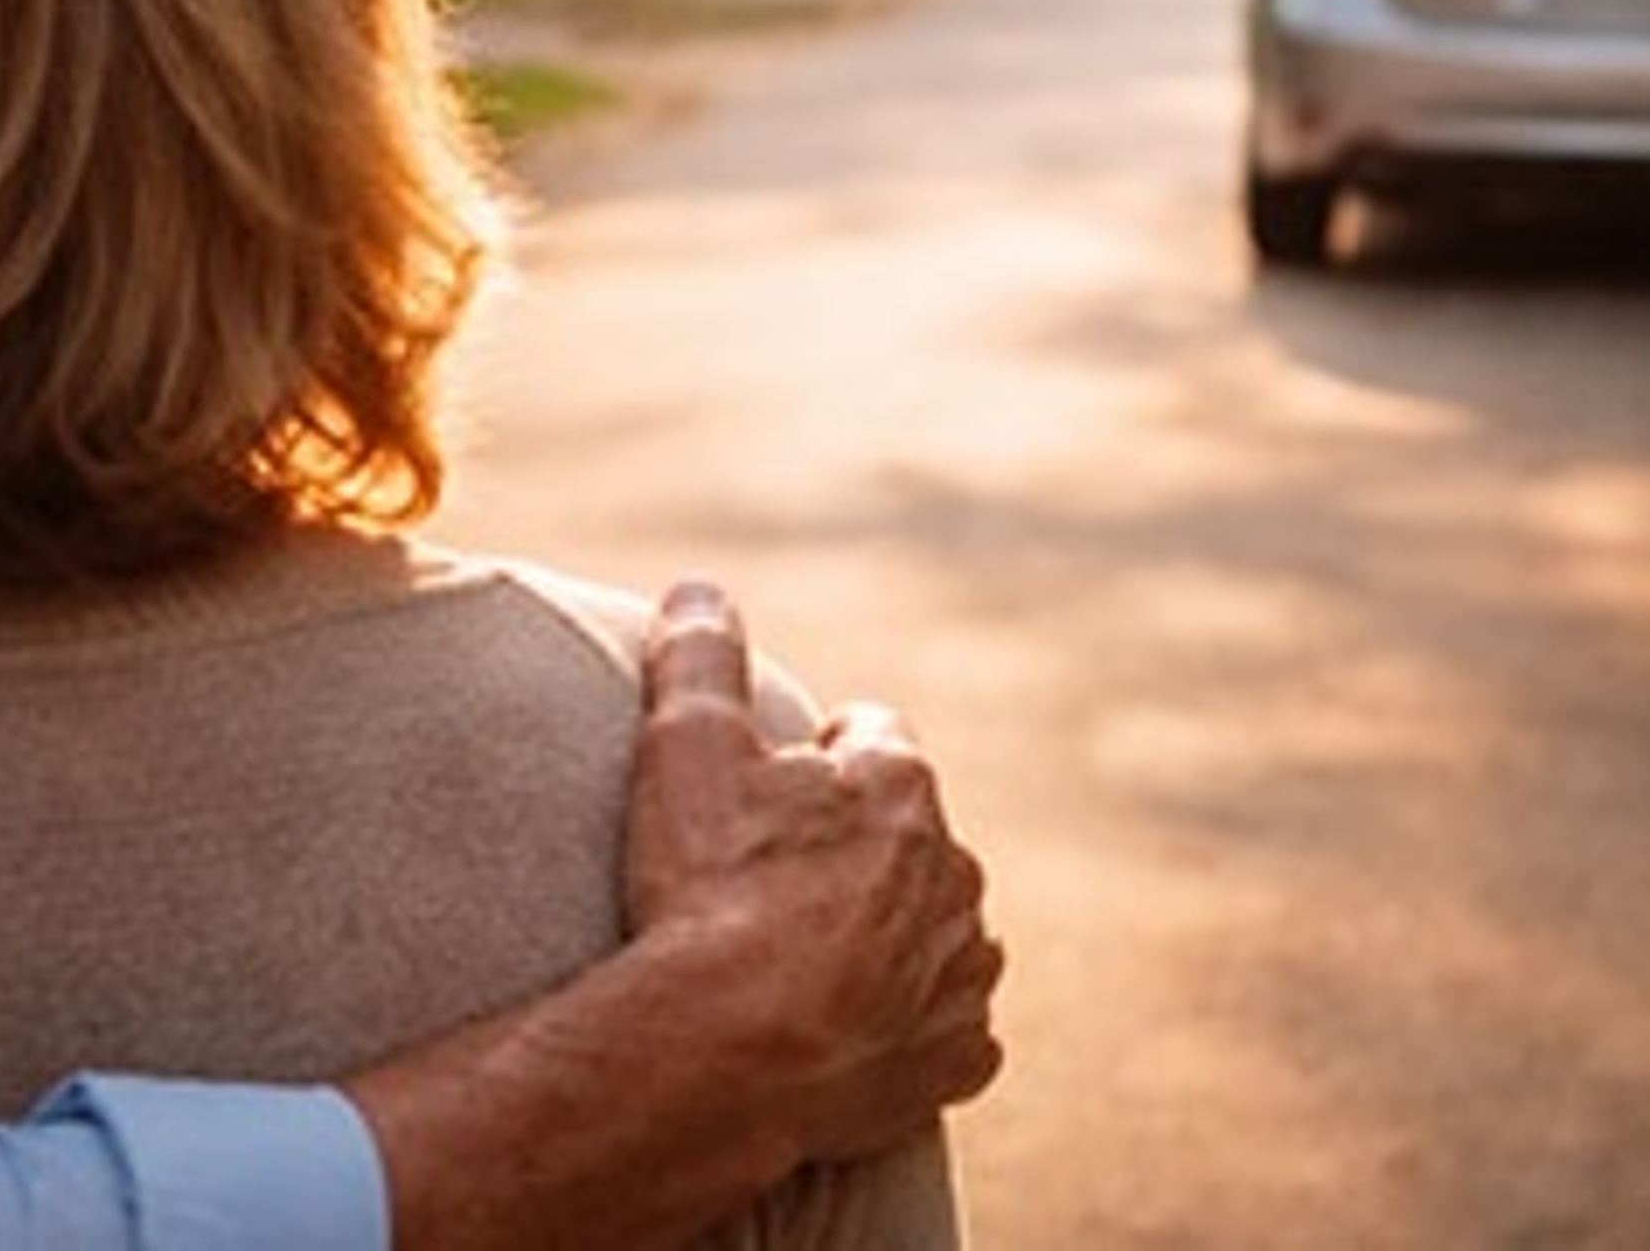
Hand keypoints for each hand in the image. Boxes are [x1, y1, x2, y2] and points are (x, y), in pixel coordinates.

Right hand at [625, 579, 1004, 1162]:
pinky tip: (850, 1038)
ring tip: (810, 966)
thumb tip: (699, 589)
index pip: (873, 738)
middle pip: (911, 840)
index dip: (820, 757)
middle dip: (860, 852)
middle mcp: (955, 873)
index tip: (775, 787)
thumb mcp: (685, 746)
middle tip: (776, 885)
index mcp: (902, 786)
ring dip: (892, 940)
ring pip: (939, 935)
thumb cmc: (704, 891)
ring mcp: (964, 971)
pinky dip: (909, 1030)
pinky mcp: (959, 1059)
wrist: (724, 1052)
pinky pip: (947, 1032)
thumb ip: (698, 655)